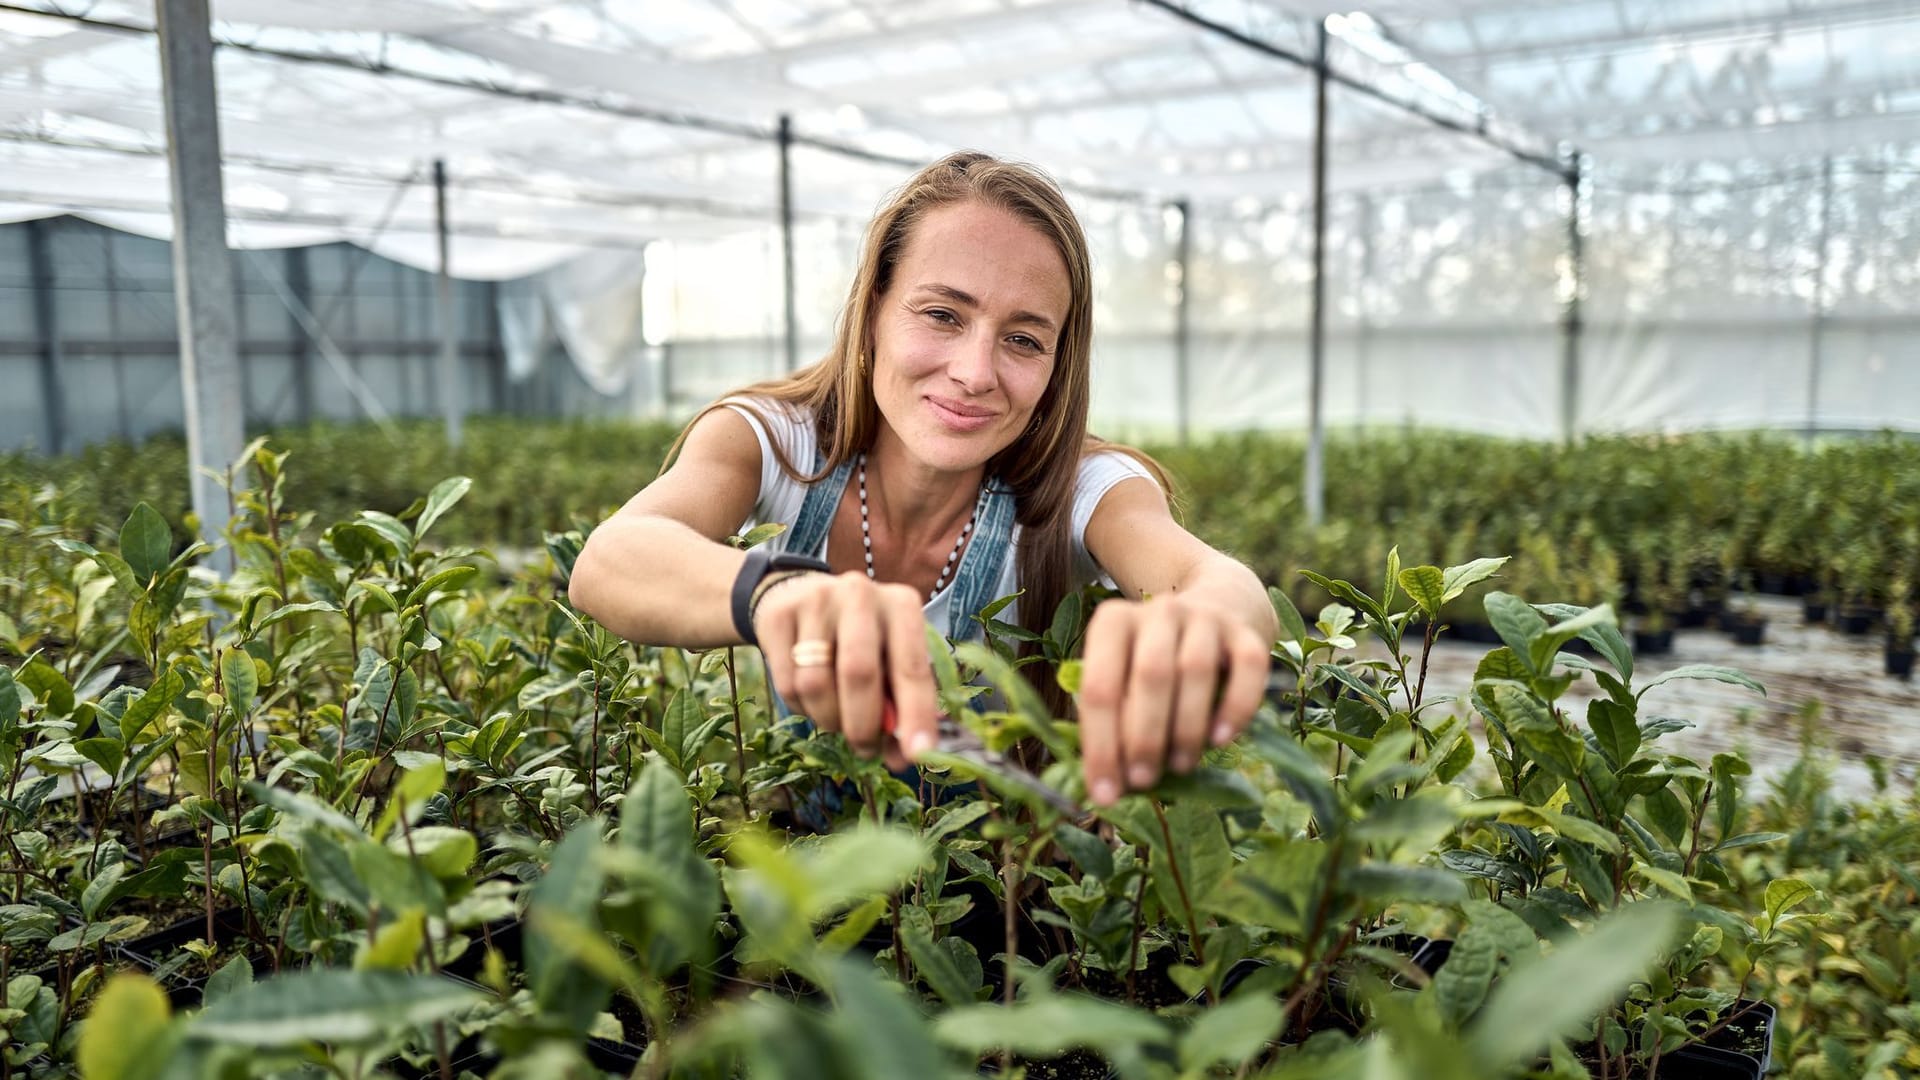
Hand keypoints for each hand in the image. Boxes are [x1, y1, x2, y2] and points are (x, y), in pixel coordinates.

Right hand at [751, 571, 939, 769]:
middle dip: (863, 725)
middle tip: (866, 749)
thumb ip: (901, 704)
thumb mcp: (889, 660)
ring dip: (829, 719)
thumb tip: (906, 755)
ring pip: (816, 684)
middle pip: (859, 673)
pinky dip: (802, 708)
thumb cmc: (859, 639)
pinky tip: (811, 699)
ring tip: (836, 718)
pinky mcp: (777, 617)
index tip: (918, 754)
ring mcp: (815, 601)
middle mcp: (860, 594)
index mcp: (901, 604)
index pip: (912, 666)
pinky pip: (786, 685)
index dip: (916, 714)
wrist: (798, 598)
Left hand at [1076, 594, 1269, 805]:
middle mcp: (1159, 612)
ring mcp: (1206, 618)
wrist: (1214, 612)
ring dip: (1186, 727)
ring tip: (1179, 765)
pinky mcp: (1246, 633)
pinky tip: (1221, 740)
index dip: (1100, 745)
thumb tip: (1106, 787)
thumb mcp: (1123, 681)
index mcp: (1114, 623)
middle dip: (1144, 736)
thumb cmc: (1153, 664)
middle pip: (1151, 674)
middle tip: (1143, 780)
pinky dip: (1236, 708)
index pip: (1099, 686)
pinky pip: (1248, 668)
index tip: (1105, 794)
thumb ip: (1112, 724)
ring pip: (1196, 670)